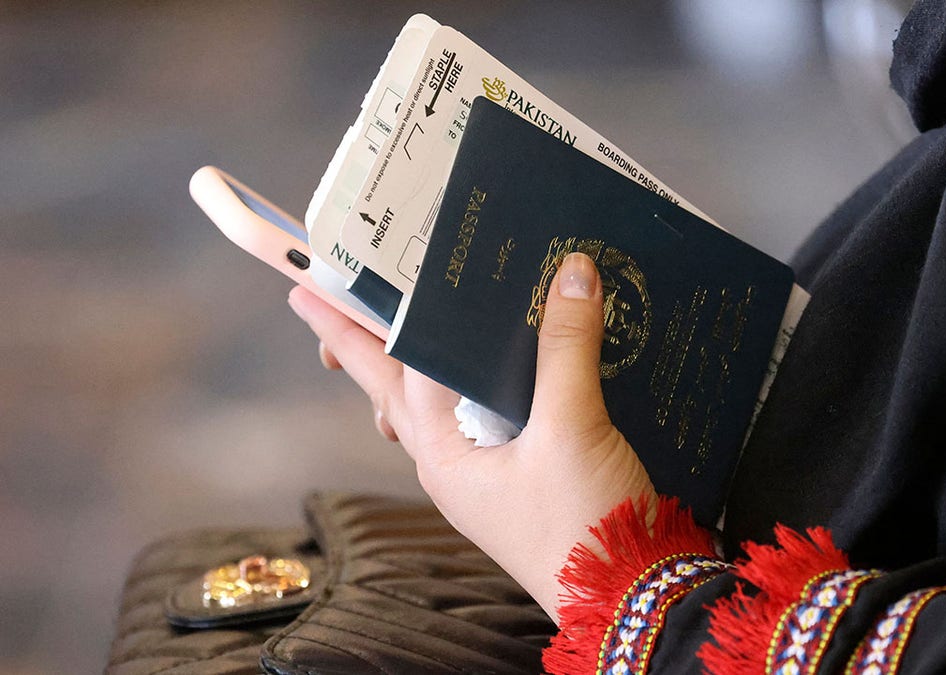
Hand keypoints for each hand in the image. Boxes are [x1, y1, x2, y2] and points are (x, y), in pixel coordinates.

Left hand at [287, 252, 655, 620]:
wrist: (625, 594)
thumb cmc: (583, 527)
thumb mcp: (572, 428)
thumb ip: (566, 348)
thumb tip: (571, 274)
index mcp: (445, 454)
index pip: (401, 367)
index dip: (375, 319)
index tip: (343, 281)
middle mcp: (453, 464)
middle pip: (393, 390)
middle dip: (358, 346)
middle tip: (318, 304)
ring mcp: (484, 474)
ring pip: (435, 408)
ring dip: (410, 369)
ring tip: (389, 334)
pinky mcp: (520, 477)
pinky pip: (480, 422)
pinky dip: (473, 388)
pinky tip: (489, 373)